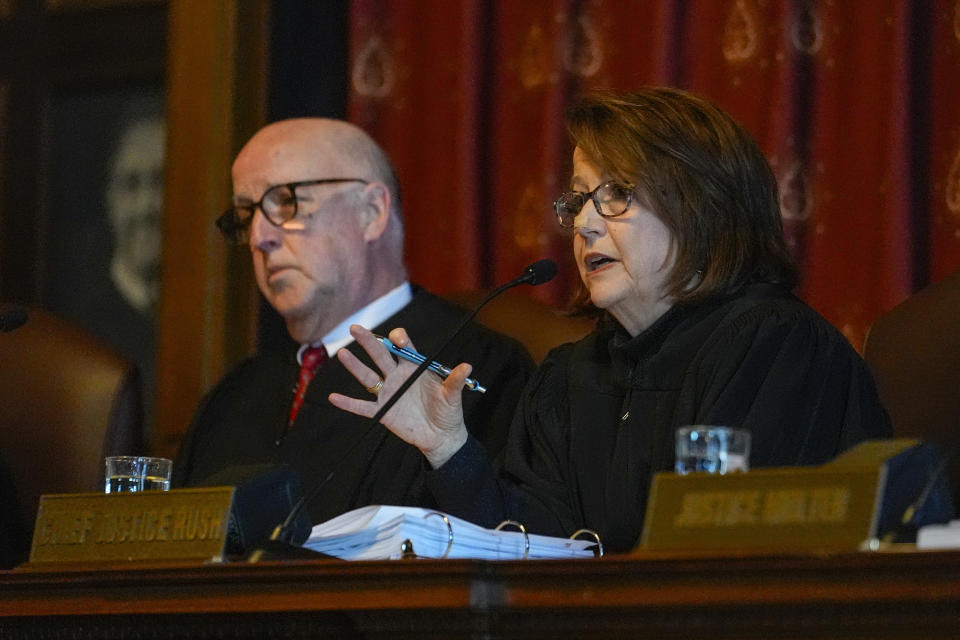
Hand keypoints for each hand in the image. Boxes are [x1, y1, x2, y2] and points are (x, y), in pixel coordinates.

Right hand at [328, 325, 469, 467]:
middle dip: (369, 341)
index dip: (399, 340)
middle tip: (356, 328)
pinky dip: (348, 403)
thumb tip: (467, 366)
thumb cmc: (448, 411)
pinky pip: (363, 406)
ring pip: (368, 376)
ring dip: (355, 366)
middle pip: (380, 355)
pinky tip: (334, 397)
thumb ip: (455, 381)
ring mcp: (388, 392)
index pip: (403, 347)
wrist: (441, 436)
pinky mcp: (383, 412)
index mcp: (414, 367)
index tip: (398, 339)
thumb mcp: (452, 395)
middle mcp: (398, 376)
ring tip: (342, 353)